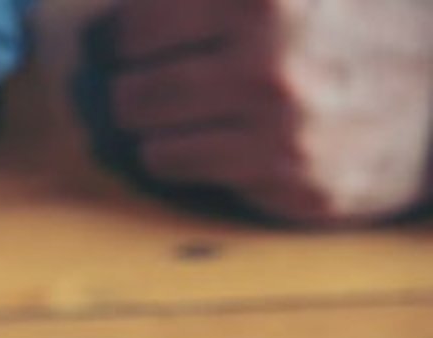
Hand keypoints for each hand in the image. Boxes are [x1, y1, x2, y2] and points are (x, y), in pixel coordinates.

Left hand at [102, 0, 432, 223]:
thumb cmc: (358, 24)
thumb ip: (218, 1)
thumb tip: (114, 22)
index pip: (134, 28)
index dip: (133, 37)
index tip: (147, 42)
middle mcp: (272, 62)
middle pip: (129, 92)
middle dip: (141, 88)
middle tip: (168, 83)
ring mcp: (283, 130)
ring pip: (150, 145)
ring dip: (166, 130)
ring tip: (206, 112)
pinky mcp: (293, 184)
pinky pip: (190, 175)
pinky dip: (198, 160)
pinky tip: (237, 140)